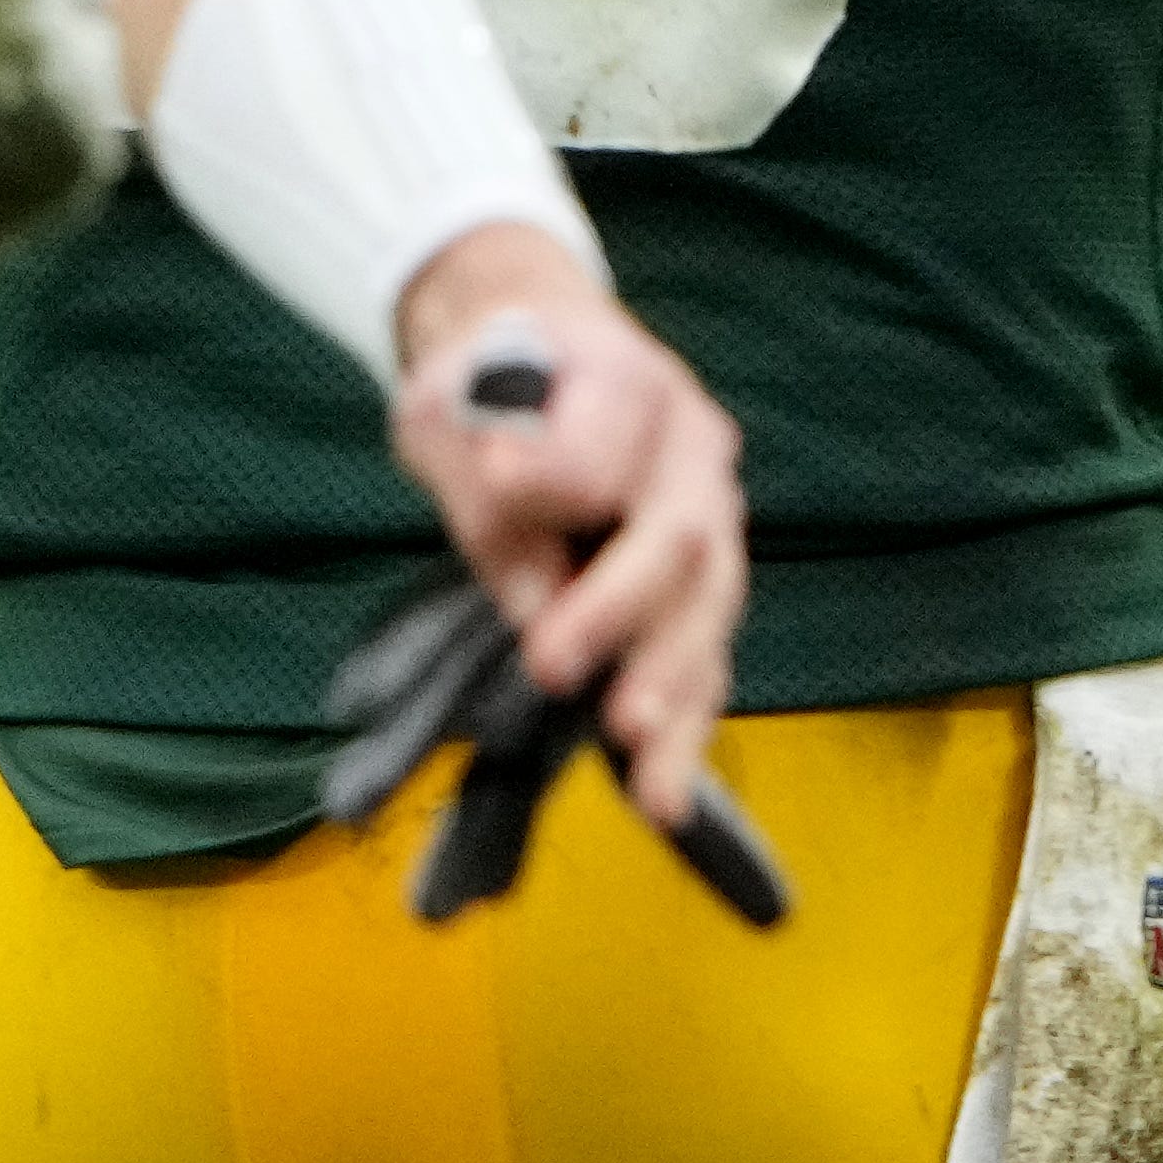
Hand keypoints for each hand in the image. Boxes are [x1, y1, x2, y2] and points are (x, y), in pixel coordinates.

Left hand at [391, 227, 744, 827]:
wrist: (539, 365)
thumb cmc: (489, 384)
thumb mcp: (452, 402)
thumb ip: (484, 466)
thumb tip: (528, 521)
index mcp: (628, 380)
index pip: (613, 427)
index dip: (565, 464)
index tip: (503, 486)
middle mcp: (692, 453)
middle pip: (683, 534)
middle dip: (624, 608)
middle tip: (555, 663)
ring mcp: (710, 523)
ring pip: (710, 608)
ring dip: (673, 685)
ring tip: (641, 757)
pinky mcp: (698, 592)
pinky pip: (706, 660)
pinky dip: (687, 732)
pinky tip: (661, 797)